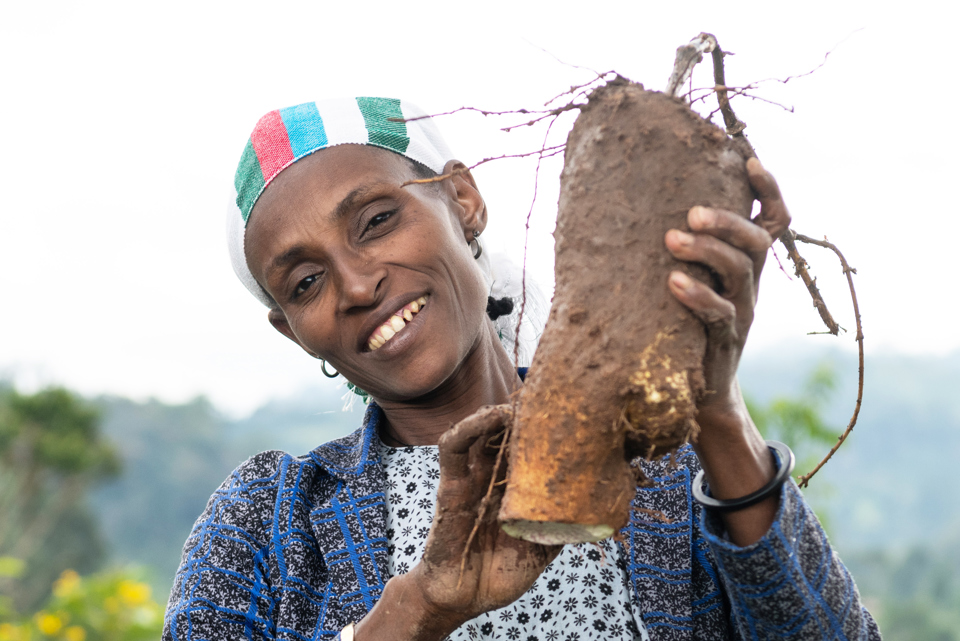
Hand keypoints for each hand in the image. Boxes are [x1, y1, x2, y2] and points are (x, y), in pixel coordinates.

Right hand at [356, 405, 560, 640]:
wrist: (464, 599)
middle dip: (529, 412)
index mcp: (518, 486)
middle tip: (553, 396)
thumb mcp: (544, 546)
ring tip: (523, 402)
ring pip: (483, 430)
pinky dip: (467, 427)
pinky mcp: (450, 484)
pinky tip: (487, 416)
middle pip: (510, 431)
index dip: (552, 427)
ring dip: (502, 412)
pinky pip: (453, 448)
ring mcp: (472, 476)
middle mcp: (495, 474)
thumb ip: (565, 523)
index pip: (534, 446)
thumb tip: (605, 508)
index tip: (578, 411)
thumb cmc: (502, 571)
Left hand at [664, 157, 790, 417]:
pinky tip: (673, 283)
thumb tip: (634, 200)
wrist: (698, 388)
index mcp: (747, 262)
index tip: (750, 161)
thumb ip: (682, 246)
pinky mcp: (725, 339)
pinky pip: (719, 313)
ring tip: (671, 239)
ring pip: (739, 271)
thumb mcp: (693, 278)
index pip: (774, 220)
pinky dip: (698, 295)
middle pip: (756, 241)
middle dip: (727, 221)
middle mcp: (751, 282)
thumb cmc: (684, 321)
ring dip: (706, 251)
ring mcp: (742, 311)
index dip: (769, 190)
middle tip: (691, 213)